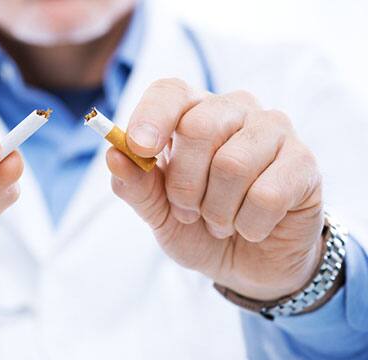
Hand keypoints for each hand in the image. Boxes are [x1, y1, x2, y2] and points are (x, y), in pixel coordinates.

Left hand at [107, 78, 323, 300]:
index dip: (151, 116)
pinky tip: (251, 227)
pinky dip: (248, 225)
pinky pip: (266, 195)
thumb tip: (113, 154)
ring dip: (216, 211)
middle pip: (199, 126)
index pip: (169, 92)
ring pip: (232, 164)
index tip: (140, 148)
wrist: (249, 262)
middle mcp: (234, 109)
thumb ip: (136, 186)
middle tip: (187, 211)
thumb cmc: (198, 227)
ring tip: (220, 222)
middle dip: (184, 184)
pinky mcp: (303, 161)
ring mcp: (273, 130)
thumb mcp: (158, 213)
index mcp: (192, 112)